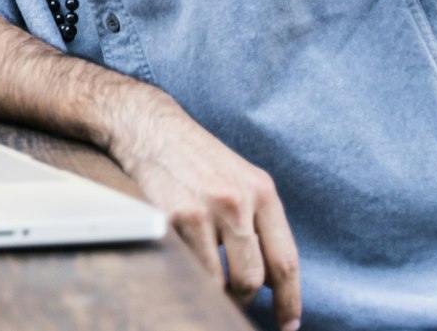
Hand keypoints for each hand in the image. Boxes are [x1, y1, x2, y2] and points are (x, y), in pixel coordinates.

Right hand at [102, 87, 300, 328]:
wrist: (147, 125)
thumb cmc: (194, 157)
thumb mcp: (239, 180)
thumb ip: (259, 222)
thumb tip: (270, 281)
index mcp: (262, 192)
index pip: (285, 262)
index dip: (289, 301)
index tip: (288, 325)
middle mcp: (236, 201)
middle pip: (252, 278)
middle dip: (243, 298)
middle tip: (235, 300)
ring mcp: (202, 210)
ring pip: (218, 279)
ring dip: (214, 290)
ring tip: (205, 280)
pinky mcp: (170, 216)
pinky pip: (186, 266)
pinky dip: (186, 273)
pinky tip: (182, 259)